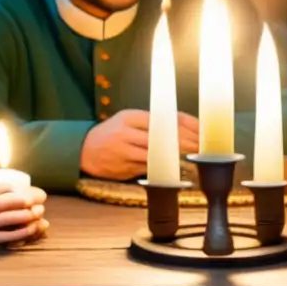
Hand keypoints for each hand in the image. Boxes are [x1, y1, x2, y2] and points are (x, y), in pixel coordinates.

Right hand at [0, 183, 47, 252]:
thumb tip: (10, 188)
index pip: (1, 187)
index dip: (18, 188)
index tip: (28, 191)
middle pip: (11, 201)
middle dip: (30, 200)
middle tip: (41, 199)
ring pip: (12, 218)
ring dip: (29, 215)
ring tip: (39, 213)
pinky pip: (7, 236)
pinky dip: (22, 232)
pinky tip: (32, 228)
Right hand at [80, 109, 200, 179]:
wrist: (84, 150)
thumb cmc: (113, 132)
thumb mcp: (128, 119)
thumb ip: (152, 121)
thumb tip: (183, 126)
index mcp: (130, 117)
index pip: (163, 119)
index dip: (186, 126)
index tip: (201, 131)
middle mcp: (126, 132)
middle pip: (163, 137)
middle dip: (187, 142)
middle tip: (202, 146)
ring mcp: (124, 151)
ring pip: (157, 155)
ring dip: (178, 156)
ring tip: (194, 156)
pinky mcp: (124, 168)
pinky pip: (149, 168)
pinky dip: (164, 168)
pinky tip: (177, 168)